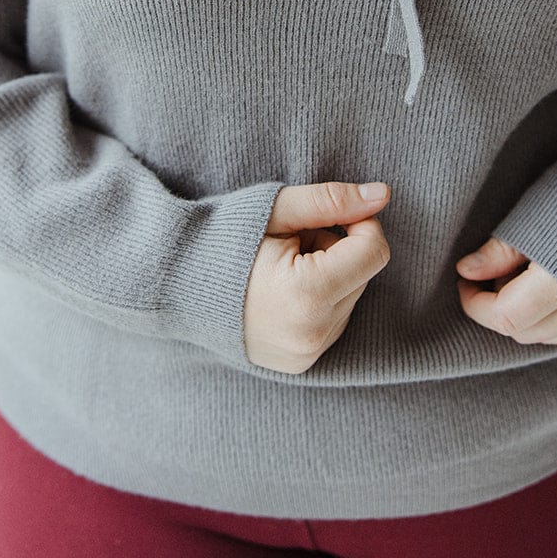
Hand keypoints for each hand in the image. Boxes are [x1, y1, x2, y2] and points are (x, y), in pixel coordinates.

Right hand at [244, 182, 391, 373]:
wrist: (173, 283)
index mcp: (307, 294)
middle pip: (363, 273)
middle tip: (289, 245)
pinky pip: (335, 321)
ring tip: (279, 270)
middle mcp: (312, 334)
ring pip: (351, 297)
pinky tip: (281, 294)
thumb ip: (333, 200)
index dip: (359, 222)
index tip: (327, 214)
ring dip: (328, 275)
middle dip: (336, 250)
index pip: (373, 250)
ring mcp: (306, 354)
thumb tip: (383, 194)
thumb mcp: (278, 209)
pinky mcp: (300, 364)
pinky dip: (319, 301)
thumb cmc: (225, 237)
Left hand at [456, 237, 556, 351]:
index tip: (465, 281)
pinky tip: (550, 292)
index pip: (505, 316)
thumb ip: (501, 250)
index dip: (476, 303)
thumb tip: (466, 271)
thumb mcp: (539, 213)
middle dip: (496, 307)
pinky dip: (551, 322)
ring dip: (523, 316)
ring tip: (524, 277)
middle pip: (521, 330)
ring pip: (544, 336)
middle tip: (492, 273)